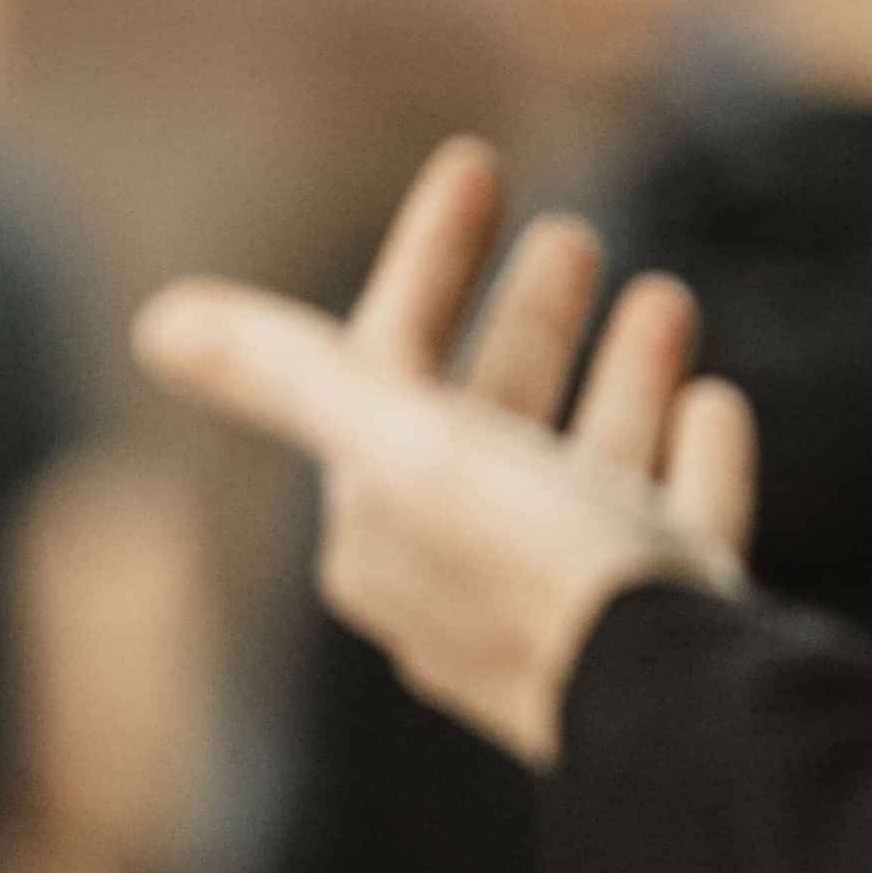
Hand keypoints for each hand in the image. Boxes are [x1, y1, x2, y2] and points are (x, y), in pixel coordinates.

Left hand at [134, 137, 757, 763]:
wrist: (685, 710)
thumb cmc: (534, 571)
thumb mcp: (403, 449)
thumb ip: (287, 380)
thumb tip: (156, 323)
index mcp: (387, 540)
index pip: (387, 370)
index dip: (424, 260)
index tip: (476, 163)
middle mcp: (467, 586)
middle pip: (485, 424)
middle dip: (523, 324)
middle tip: (568, 232)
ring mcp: (574, 618)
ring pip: (587, 473)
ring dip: (613, 379)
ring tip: (659, 294)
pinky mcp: (673, 640)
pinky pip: (678, 533)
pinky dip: (691, 462)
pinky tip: (715, 401)